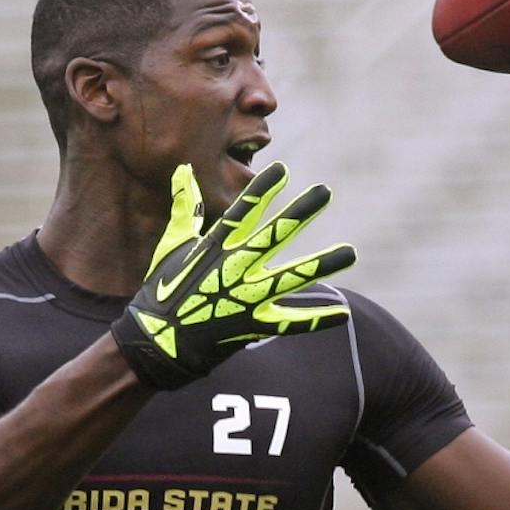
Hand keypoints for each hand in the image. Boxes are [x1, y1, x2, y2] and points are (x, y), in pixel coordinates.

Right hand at [108, 162, 355, 389]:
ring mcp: (246, 297)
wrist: (159, 339)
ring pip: (292, 277)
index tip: (283, 169)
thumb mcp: (173, 243)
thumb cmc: (165, 288)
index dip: (263, 189)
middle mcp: (234, 268)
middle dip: (300, 213)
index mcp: (215, 247)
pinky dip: (317, 319)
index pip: (243, 211)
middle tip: (325, 191)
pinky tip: (343, 313)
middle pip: (274, 235)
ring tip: (351, 252)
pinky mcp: (254, 324)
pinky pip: (292, 322)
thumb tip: (184, 170)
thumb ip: (185, 207)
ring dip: (322, 264)